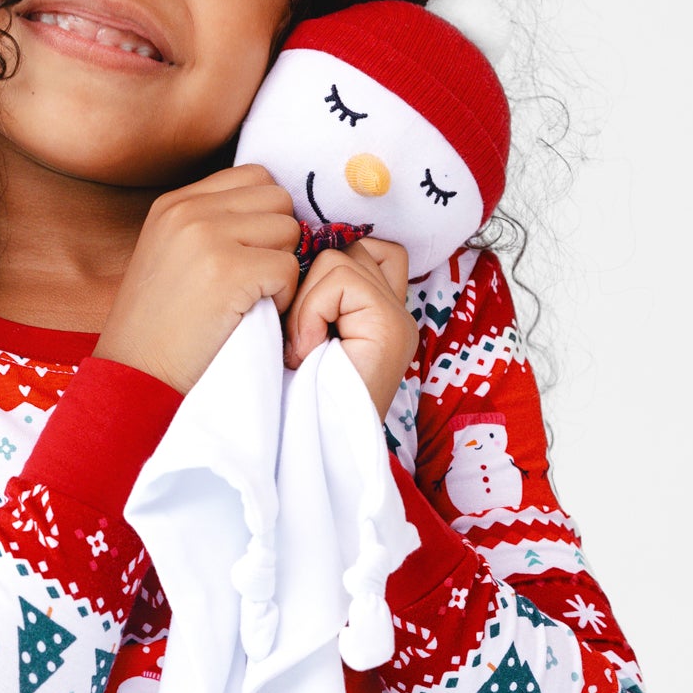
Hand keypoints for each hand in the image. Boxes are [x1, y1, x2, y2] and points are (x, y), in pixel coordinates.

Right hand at [93, 165, 302, 394]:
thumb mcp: (171, 257)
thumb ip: (212, 227)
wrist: (135, 375)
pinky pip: (290, 267)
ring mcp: (207, 237)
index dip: (267, 215)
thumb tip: (278, 215)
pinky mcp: (229, 271)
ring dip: (284, 268)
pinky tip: (255, 315)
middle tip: (258, 280)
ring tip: (253, 298)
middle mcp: (188, 210)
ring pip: (289, 230)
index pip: (254, 177)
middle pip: (278, 198)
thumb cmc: (159, 328)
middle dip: (280, 239)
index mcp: (174, 203)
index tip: (254, 253)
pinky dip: (285, 296)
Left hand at [281, 237, 417, 420]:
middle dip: (310, 284)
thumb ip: (314, 296)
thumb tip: (294, 254)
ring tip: (303, 348)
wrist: (312, 444)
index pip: (364, 249)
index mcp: (380, 313)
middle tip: (299, 338)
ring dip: (307, 302)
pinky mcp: (390, 325)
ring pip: (339, 258)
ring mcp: (398, 318)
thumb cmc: (296, 395)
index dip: (327, 265)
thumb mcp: (303, 335)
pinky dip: (312, 311)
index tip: (301, 307)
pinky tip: (308, 350)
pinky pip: (340, 280)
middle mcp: (397, 311)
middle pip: (348, 248)